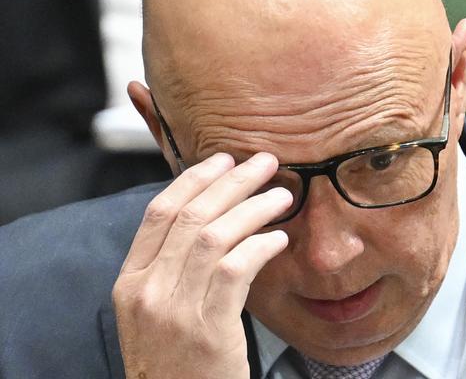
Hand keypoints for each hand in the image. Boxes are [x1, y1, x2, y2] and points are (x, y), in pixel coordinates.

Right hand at [112, 152, 291, 378]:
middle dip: (232, 182)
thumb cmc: (174, 360)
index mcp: (130, 281)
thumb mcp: (155, 310)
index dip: (193, 179)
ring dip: (253, 208)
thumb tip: (214, 214)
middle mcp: (147, 291)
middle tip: (263, 162)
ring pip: (215, 237)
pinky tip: (278, 238)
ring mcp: (175, 312)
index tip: (222, 160)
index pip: (159, 213)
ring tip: (282, 196)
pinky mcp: (208, 331)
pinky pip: (236, 271)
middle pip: (191, 217)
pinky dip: (260, 246)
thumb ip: (172, 266)